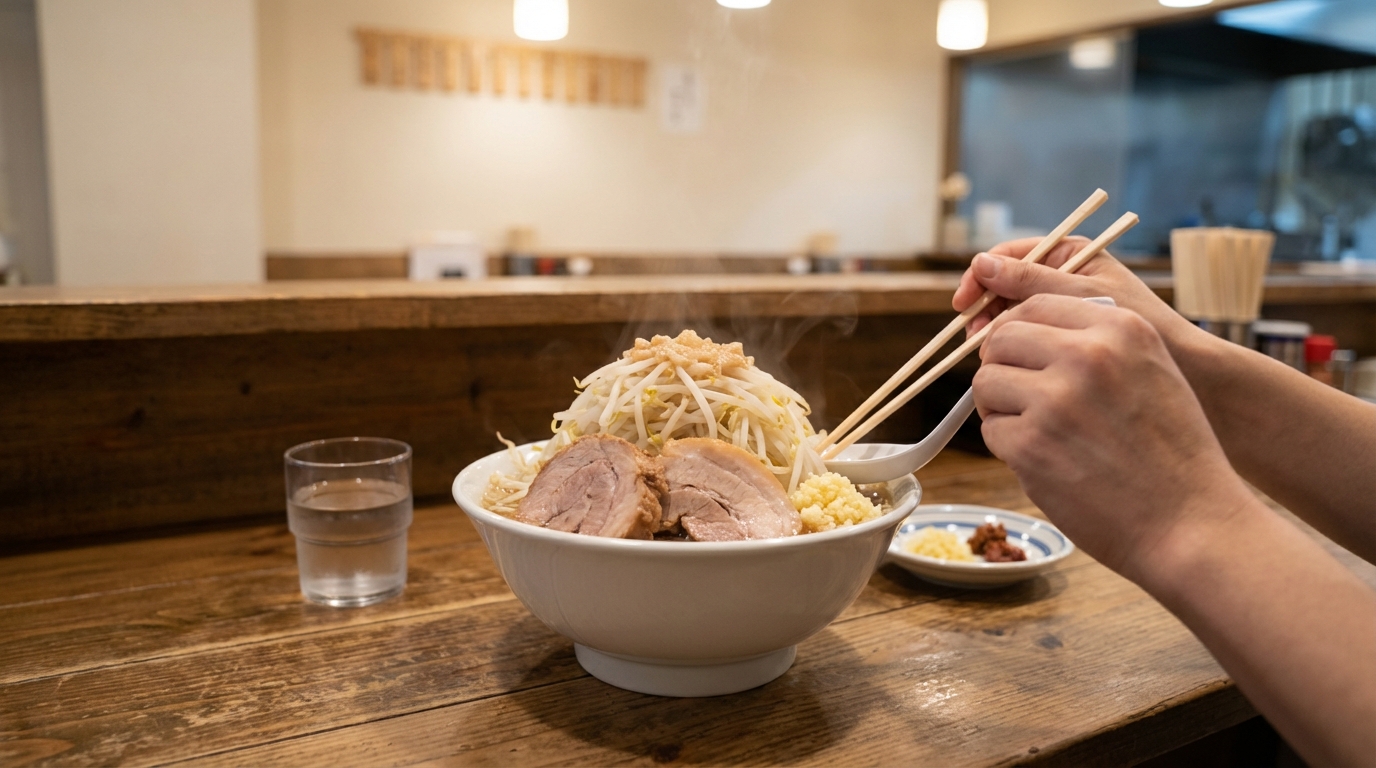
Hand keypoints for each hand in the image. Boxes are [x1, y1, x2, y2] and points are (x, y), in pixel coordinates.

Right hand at [952, 237, 1194, 346]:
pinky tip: (1008, 366)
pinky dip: (1014, 348)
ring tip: (989, 353)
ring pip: (1014, 314)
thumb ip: (1031, 280)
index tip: (964, 302)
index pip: (1010, 256)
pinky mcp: (1068, 338)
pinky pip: (1029, 337)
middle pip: (1006, 286)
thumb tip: (981, 264)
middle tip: (973, 334)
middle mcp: (1064, 277)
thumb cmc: (1143, 325)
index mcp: (1071, 255)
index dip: (981, 277)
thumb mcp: (1082, 297)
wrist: (1188, 371)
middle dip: (986, 308)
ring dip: (996, 330)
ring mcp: (1065, 309)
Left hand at [972, 294, 1252, 578]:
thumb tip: (1028, 328)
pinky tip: (1046, 462)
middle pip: (1001, 338)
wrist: (1192, 523)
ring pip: (987, 382)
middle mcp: (1088, 354)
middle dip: (1002, 367)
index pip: (1034, 304)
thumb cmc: (1173, 454)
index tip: (1020, 356)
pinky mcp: (1031, 444)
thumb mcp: (1153, 370)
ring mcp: (1056, 399)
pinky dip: (1008, 447)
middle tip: (1020, 398)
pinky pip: (992, 429)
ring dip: (1001, 407)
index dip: (1017, 331)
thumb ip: (1098, 341)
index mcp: (1120, 327)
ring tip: (1039, 432)